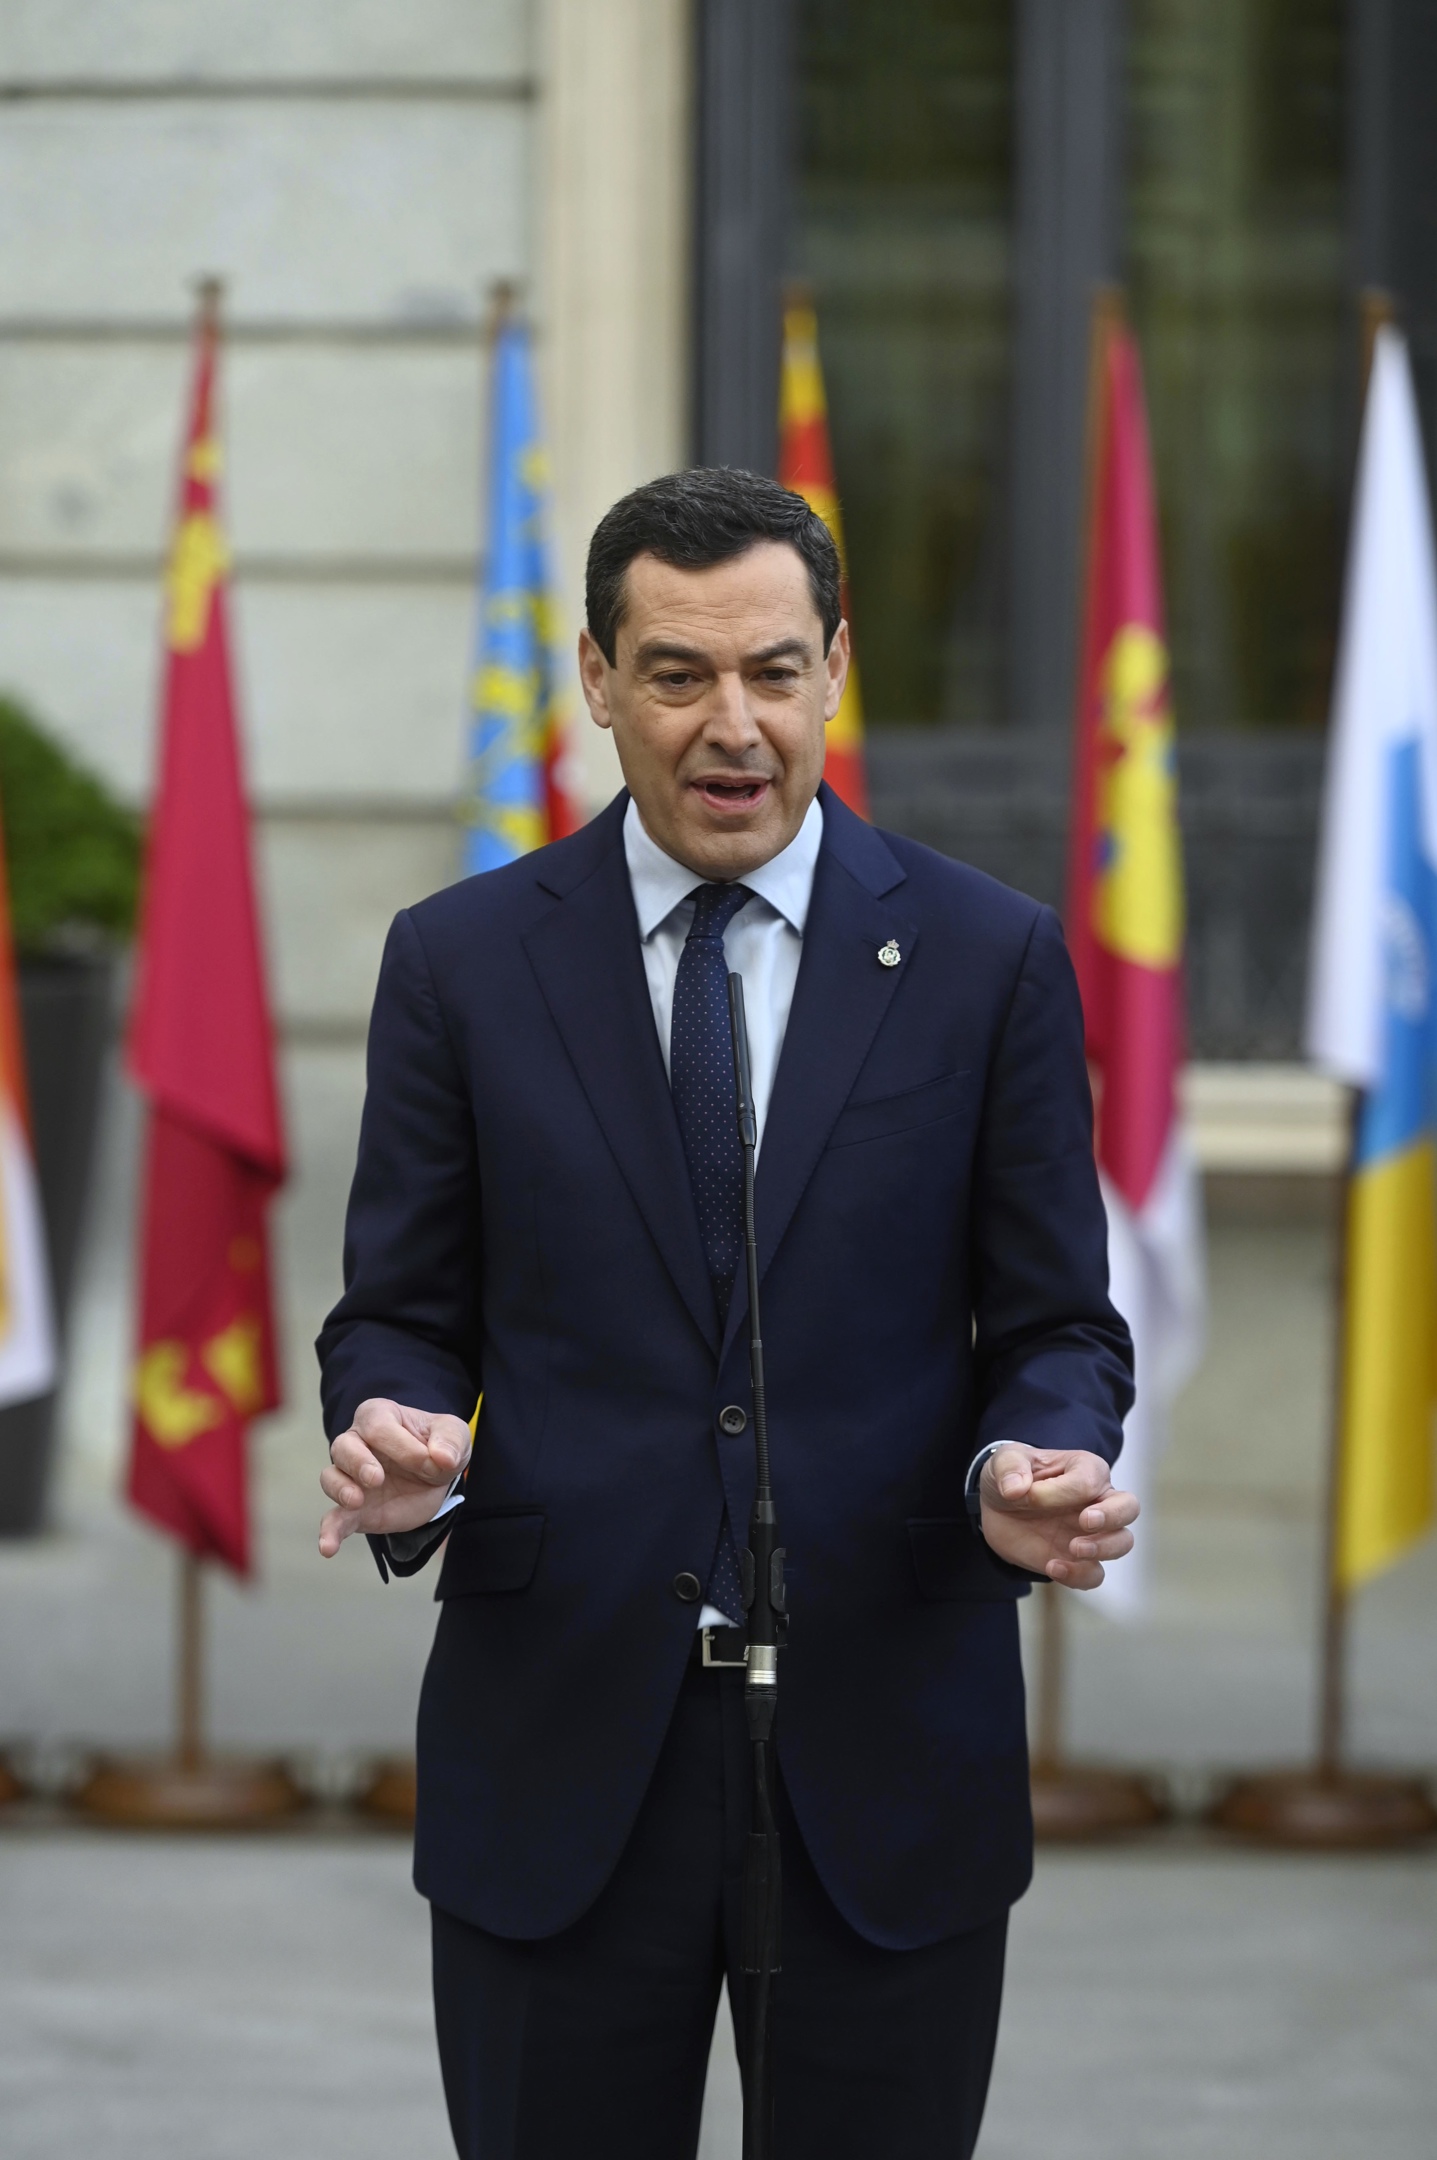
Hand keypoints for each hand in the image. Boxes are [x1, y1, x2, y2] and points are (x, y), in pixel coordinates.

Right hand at [318, 1397, 472, 1557]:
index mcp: (379, 1417)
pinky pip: (334, 1519)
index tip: (429, 1462)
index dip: (402, 1446)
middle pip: (343, 1446)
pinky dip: (329, 1532)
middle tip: (376, 1478)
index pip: (379, 1426)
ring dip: (340, 1489)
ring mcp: (351, 1478)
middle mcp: (357, 1443)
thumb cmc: (437, 1446)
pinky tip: (328, 1547)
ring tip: (356, 1500)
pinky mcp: (354, 1510)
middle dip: (357, 1462)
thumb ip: (450, 1440)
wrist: (435, 1479)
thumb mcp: (453, 1434)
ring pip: (331, 1477)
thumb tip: (443, 1457)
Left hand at [978, 1443, 1137, 1589]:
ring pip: (1123, 1542)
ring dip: (1104, 1548)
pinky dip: (1078, 1575)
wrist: (997, 1509)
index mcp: (1084, 1469)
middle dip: (1112, 1516)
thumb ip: (1009, 1468)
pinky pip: (1094, 1574)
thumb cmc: (1012, 1477)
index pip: (1089, 1479)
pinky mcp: (1079, 1561)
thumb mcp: (1003, 1461)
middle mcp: (1096, 1500)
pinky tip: (1052, 1567)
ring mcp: (1092, 1533)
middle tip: (1085, 1521)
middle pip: (1129, 1507)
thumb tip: (1015, 1489)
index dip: (1061, 1491)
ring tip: (1074, 1548)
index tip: (1030, 1496)